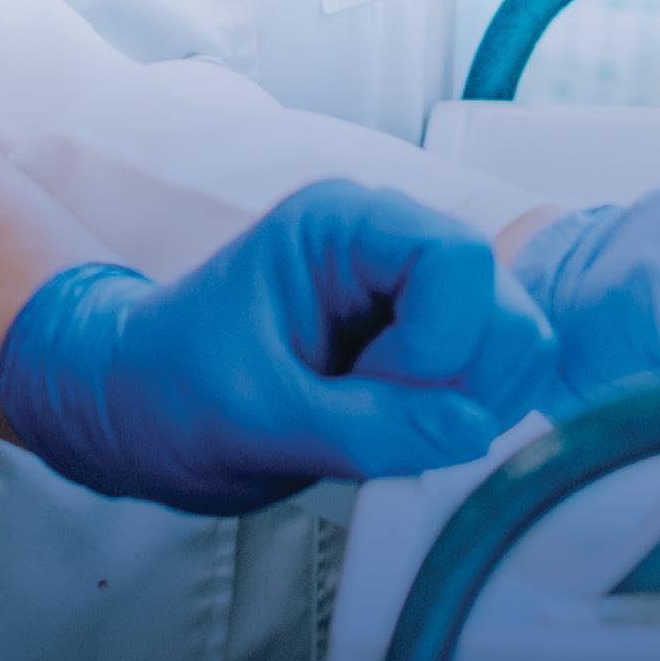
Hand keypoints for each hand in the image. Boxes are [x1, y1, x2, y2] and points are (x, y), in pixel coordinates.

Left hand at [0, 181, 557, 514]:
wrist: (142, 412)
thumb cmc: (172, 388)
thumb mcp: (254, 413)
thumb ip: (363, 426)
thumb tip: (473, 429)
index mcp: (342, 224)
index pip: (458, 260)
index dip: (438, 341)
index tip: (373, 387)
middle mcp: (393, 247)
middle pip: (505, 305)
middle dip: (461, 382)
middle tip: (378, 421)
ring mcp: (419, 298)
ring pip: (516, 347)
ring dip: (468, 408)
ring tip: (379, 429)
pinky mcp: (432, 350)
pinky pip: (499, 384)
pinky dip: (468, 423)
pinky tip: (399, 436)